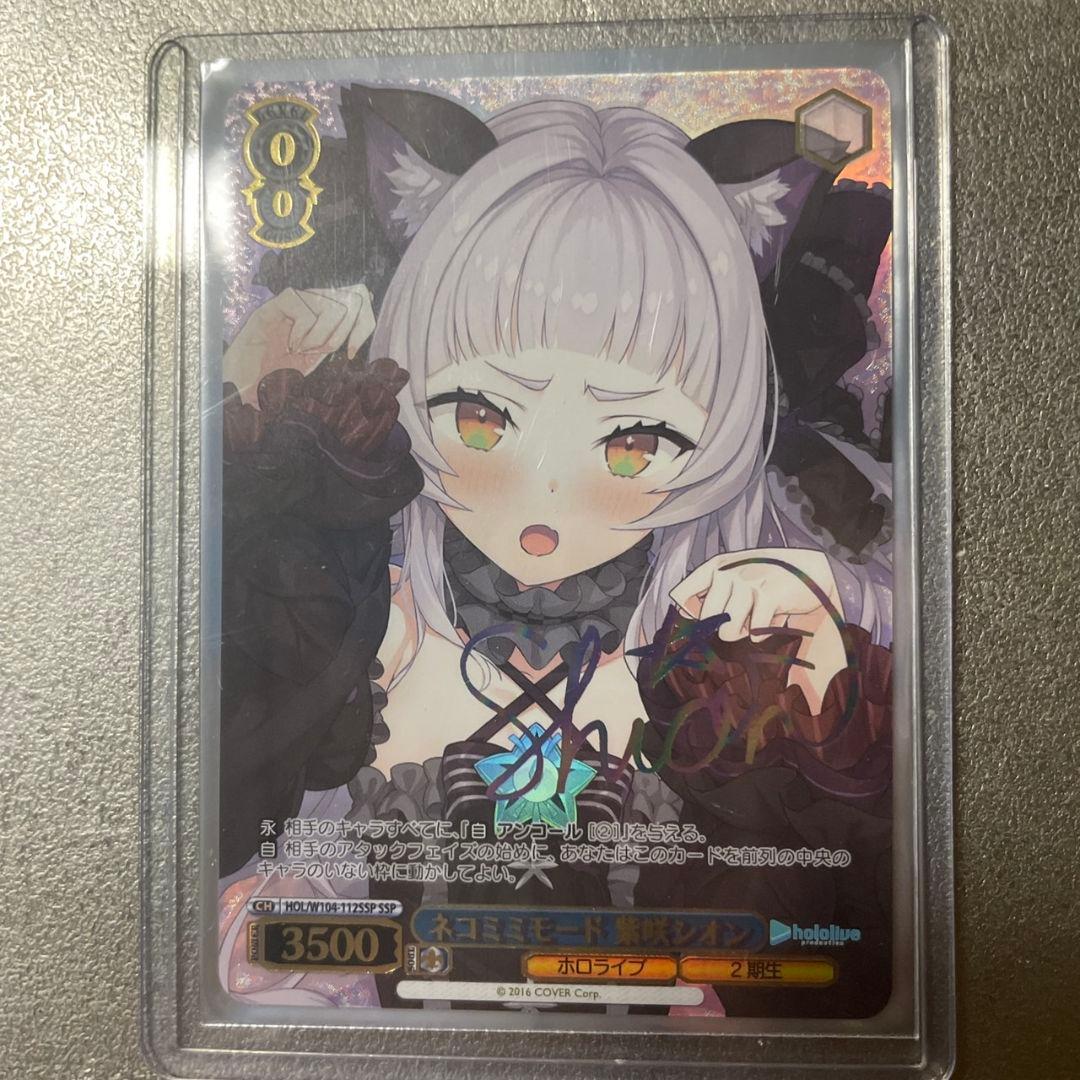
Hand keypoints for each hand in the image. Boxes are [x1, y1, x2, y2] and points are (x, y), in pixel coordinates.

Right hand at [224, 284, 374, 405]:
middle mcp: (311, 307)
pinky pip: (303, 305)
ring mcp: (292, 305)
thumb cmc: (275, 380)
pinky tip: (291, 346)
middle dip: (345, 329)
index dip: (365, 325)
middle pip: (354, 295)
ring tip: (304, 350)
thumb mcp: (313, 363)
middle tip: (322, 350)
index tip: (351, 354)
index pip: (360, 300)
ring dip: (322, 333)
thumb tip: (358, 337)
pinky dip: (304, 330)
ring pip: (333, 301)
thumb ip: (331, 345)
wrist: (240, 388)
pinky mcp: (273, 307)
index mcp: (324, 320)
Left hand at [669, 547, 844, 712]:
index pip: (682, 595)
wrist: (812, 569)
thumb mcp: (737, 576)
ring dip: (743, 633)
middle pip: (706, 620)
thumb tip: (685, 613)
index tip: (704, 619)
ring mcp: (747, 583)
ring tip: (756, 620)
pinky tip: (771, 620)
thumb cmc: (770, 576)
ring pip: (727, 632)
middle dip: (723, 628)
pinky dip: (763, 634)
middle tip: (742, 619)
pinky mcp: (768, 596)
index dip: (690, 614)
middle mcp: (728, 572)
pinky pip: (754, 633)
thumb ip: (711, 592)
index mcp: (716, 566)